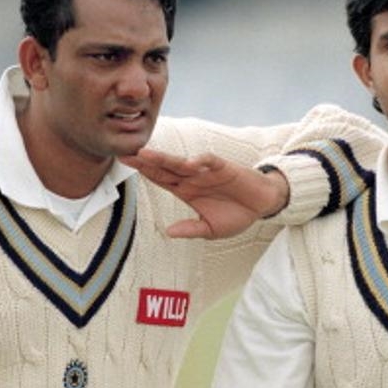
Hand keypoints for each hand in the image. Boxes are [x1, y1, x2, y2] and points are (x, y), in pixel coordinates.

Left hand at [120, 148, 288, 238]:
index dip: (144, 172)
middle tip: (126, 155)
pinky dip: (199, 161)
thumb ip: (190, 229)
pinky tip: (188, 163)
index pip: (160, 179)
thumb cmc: (236, 214)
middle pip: (165, 168)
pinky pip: (209, 161)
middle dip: (146, 162)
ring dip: (164, 158)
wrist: (262, 204)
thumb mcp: (211, 229)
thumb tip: (168, 232)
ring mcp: (206, 172)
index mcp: (186, 191)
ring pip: (181, 162)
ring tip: (147, 154)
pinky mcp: (223, 168)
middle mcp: (192, 178)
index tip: (125, 165)